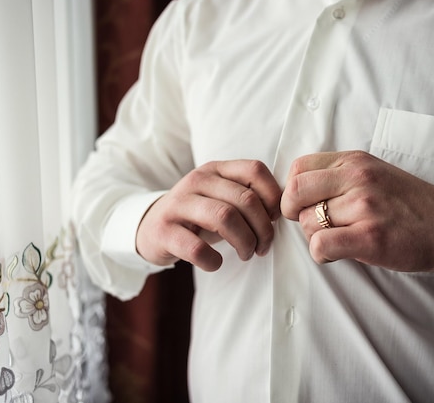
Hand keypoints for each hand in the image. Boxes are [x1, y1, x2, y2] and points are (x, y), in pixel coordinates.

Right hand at [136, 160, 281, 270]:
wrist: (150, 228)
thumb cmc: (198, 216)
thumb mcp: (221, 198)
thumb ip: (248, 196)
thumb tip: (283, 210)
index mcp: (216, 169)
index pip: (255, 170)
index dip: (273, 196)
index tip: (275, 220)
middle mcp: (196, 181)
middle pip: (245, 199)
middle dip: (263, 228)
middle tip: (263, 246)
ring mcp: (177, 204)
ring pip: (224, 218)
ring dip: (244, 242)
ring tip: (246, 254)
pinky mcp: (163, 231)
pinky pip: (196, 247)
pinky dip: (213, 260)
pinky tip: (216, 263)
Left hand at [280, 151, 433, 272]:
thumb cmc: (406, 203)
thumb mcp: (373, 172)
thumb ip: (337, 176)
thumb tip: (297, 191)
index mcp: (354, 161)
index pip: (298, 168)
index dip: (293, 190)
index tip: (303, 204)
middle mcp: (358, 178)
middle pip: (295, 193)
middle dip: (294, 212)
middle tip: (312, 224)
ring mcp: (364, 206)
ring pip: (307, 223)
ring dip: (315, 236)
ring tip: (339, 238)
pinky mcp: (370, 237)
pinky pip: (320, 245)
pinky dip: (322, 254)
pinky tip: (338, 253)